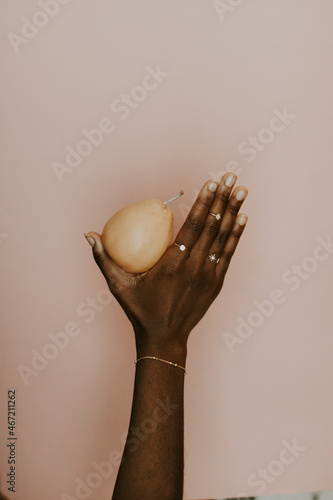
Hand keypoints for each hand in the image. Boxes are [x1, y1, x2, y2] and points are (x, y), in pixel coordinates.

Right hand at [84, 172, 247, 355]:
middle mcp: (195, 267)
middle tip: (233, 176)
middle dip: (223, 199)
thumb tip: (89, 235)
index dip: (204, 203)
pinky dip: (236, 235)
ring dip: (234, 212)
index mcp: (173, 264)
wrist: (164, 338)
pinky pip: (229, 254)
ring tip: (242, 190)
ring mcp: (209, 275)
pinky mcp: (216, 283)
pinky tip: (242, 218)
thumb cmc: (139, 310)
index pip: (193, 227)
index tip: (212, 182)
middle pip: (213, 227)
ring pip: (224, 238)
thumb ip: (103, 259)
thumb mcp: (118, 286)